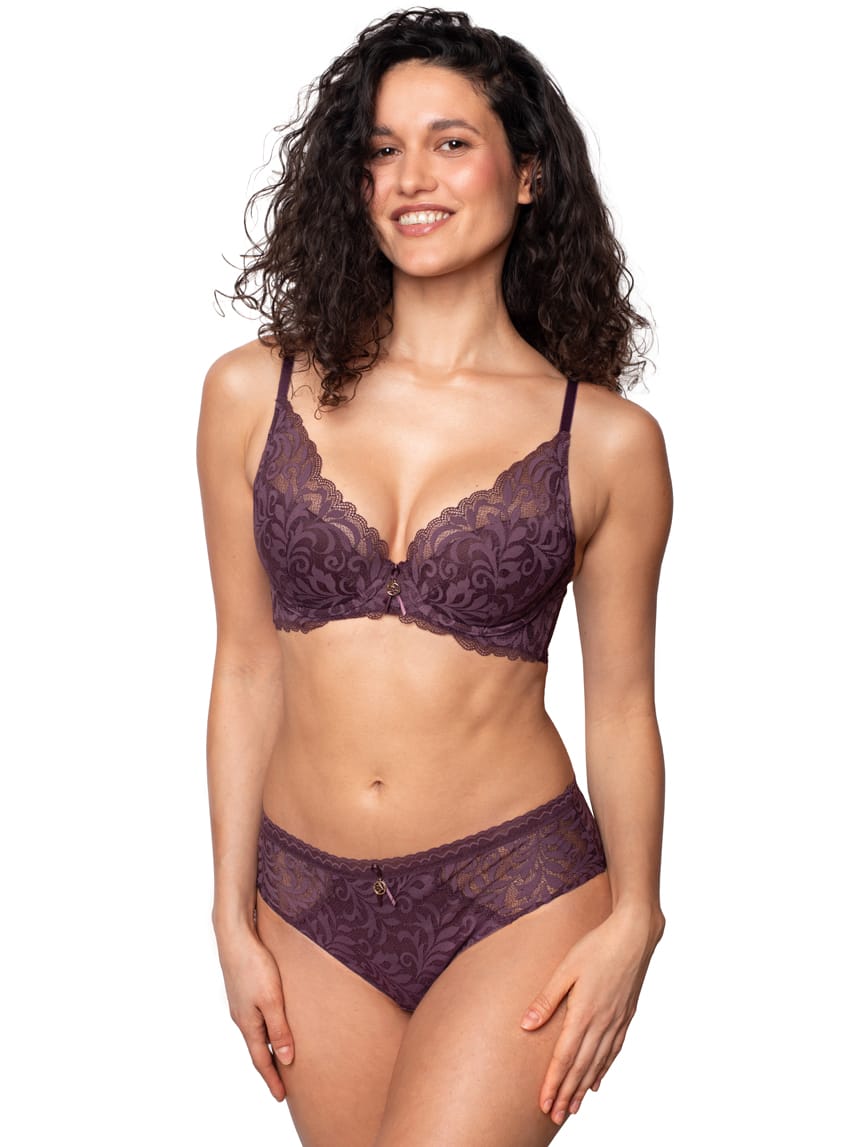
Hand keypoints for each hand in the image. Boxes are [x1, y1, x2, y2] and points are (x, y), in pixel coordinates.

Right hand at [216, 924, 294, 1100]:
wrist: (235, 936)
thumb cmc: (255, 966)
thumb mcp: (272, 1000)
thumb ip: (279, 1030)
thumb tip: (285, 1061)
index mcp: (248, 1024)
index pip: (260, 1060)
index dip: (272, 1079)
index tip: (282, 1098)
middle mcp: (242, 1017)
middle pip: (257, 1048)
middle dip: (270, 1067)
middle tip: (284, 1083)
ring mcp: (241, 1003)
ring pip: (257, 1031)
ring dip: (268, 1046)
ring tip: (281, 1056)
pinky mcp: (244, 989)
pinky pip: (257, 1016)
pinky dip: (266, 1027)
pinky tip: (275, 1021)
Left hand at [519, 907, 663, 1124]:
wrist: (634, 936)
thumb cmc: (597, 946)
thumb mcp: (565, 969)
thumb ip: (547, 999)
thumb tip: (526, 1025)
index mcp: (584, 1012)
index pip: (564, 1057)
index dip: (554, 1083)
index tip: (544, 1104)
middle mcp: (602, 1023)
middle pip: (581, 1067)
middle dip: (566, 1094)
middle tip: (555, 1116)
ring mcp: (616, 1022)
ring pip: (598, 1063)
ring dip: (583, 1088)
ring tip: (573, 1108)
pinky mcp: (626, 1017)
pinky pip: (613, 1051)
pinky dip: (603, 1070)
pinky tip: (596, 1081)